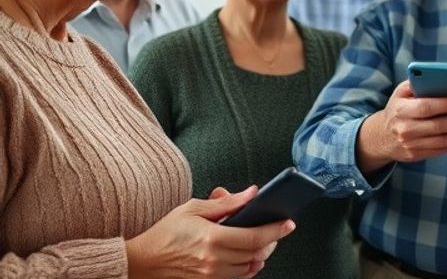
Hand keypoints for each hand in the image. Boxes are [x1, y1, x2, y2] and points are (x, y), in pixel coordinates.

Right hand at [124, 187, 294, 278]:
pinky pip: (238, 278)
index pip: (254, 237)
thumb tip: (251, 193)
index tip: (288, 223)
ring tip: (263, 241)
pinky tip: (249, 257)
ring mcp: (211, 275)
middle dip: (271, 241)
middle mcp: (213, 260)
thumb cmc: (165, 233)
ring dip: (260, 255)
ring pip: (249, 267)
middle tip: (277, 229)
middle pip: (255, 253)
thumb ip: (226, 203)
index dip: (275, 230)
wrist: (142, 260)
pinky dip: (248, 267)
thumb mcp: (193, 209)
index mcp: (211, 239)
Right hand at [357, 80, 446, 172]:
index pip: (426, 108)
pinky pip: (442, 150)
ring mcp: (411, 145)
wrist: (381, 137)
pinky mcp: (417, 155)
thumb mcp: (402, 92)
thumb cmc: (399, 107)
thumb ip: (420, 83)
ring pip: (444, 141)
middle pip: (440, 126)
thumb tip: (446, 79)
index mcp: (401, 110)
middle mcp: (405, 129)